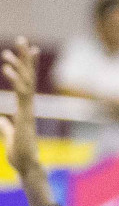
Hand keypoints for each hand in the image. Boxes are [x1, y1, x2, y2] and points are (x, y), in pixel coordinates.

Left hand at [0, 38, 41, 175]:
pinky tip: (6, 67)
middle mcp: (29, 106)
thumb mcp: (9, 135)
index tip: (27, 50)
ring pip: (26, 81)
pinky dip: (14, 78)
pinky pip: (20, 92)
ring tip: (8, 51)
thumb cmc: (20, 154)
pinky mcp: (25, 115)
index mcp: (25, 108)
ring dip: (18, 64)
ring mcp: (28, 110)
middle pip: (30, 76)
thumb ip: (6, 126)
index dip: (27, 66)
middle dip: (25, 58)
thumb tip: (2, 119)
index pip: (28, 82)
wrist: (27, 166)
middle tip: (22, 39)